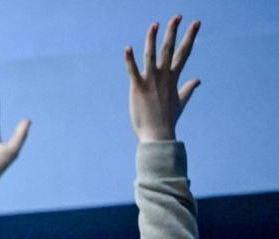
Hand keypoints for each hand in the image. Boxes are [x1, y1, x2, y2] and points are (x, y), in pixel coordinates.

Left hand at [125, 15, 199, 141]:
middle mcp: (164, 77)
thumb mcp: (180, 102)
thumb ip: (188, 89)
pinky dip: (130, 59)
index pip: (184, 53)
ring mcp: (151, 81)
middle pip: (170, 49)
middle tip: (178, 16)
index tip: (196, 23)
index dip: (190, 37)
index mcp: (174, 78)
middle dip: (174, 31)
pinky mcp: (138, 88)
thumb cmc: (167, 120)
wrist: (157, 135)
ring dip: (152, 39)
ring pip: (152, 55)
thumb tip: (198, 80)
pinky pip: (133, 71)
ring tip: (155, 24)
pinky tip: (127, 47)